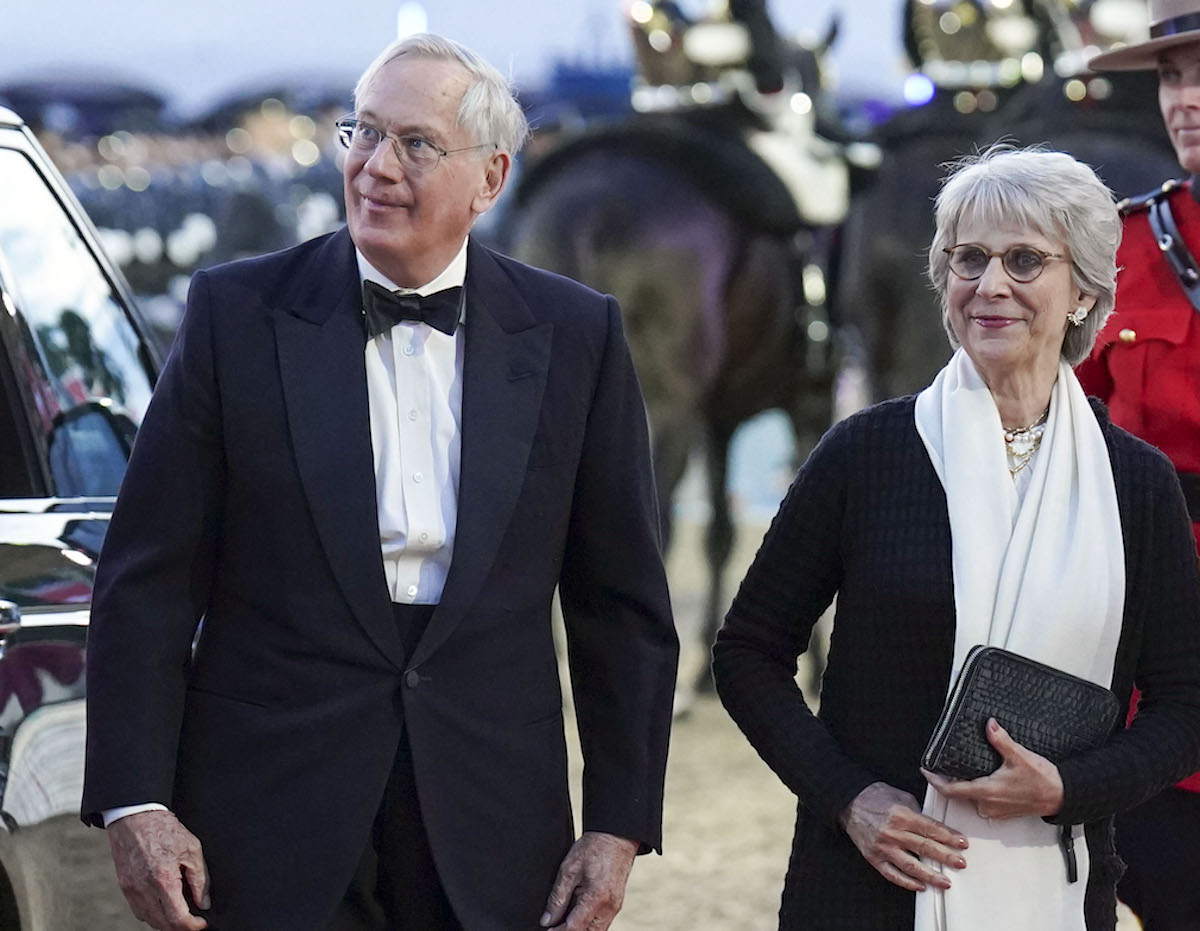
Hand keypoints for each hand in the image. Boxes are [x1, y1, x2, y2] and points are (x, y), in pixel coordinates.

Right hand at [107, 809, 209, 929]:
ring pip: (148, 920)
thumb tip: (204, 902)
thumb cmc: (164, 828)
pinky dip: (152, 914)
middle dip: (180, 927)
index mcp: (163, 878)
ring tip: (180, 914)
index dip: (191, 926)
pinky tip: (163, 905)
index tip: (201, 924)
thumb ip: (200, 879)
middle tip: (193, 922)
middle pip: (162, 924)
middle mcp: (144, 888)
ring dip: (165, 923)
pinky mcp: (124, 887)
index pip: (177, 918)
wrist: (135, 816)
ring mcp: (131, 889)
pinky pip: (138, 910)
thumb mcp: (192, 848)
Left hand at [540, 830, 637, 929]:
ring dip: (580, 928)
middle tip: (554, 924)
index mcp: (596, 897)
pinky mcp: (616, 905)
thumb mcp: (569, 869)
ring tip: (564, 918)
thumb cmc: (594, 848)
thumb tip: (547, 920)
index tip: (546, 928)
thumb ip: (557, 898)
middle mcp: (609, 907)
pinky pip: (601, 924)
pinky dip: (588, 924)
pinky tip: (577, 914)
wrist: (617, 837)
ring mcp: (615, 908)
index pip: (574, 928)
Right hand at [839, 781, 968, 891]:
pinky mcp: (874, 858)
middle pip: (925, 848)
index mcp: (901, 815)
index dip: (949, 837)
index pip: (931, 829)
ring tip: (945, 881)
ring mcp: (883, 847)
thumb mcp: (901, 797)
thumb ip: (918, 813)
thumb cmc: (874, 797)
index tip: (961, 843)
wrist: (849, 802)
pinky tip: (920, 886)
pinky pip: (893, 874)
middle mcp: (893, 832)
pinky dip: (907, 882)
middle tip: (960, 862)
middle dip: (946, 857)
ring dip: (931, 875)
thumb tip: (934, 826)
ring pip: (911, 866)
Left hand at [921, 718, 1063, 819]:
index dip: (935, 781)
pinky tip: (985, 779)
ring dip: (967, 786)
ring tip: (965, 770)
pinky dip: (979, 791)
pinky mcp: (1002, 812)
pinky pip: (983, 802)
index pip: (951, 790)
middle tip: (944, 766)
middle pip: (959, 794)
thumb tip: (989, 725)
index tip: (925, 771)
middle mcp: (988, 805)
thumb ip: (1001, 740)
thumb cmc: (1043, 780)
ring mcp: (995, 811)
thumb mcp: (1019, 756)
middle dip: (950, 780)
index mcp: (987, 792)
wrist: (1061, 796)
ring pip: (971, 798)